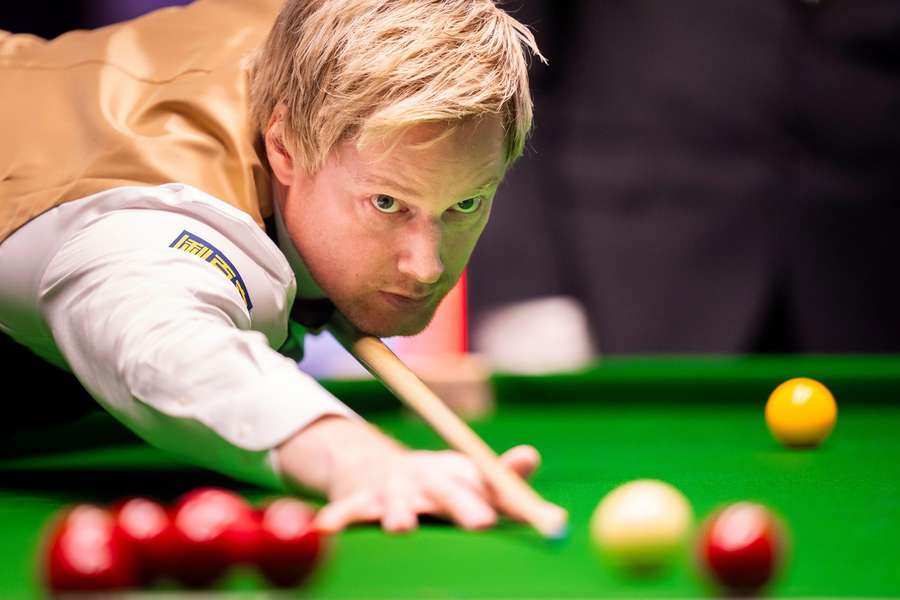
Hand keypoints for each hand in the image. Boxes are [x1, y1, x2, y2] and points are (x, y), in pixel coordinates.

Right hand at [277, 416, 541, 532]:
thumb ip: (505, 484)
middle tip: (480, 523)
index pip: (487, 487)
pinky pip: (344, 513)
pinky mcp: (356, 503)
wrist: (375, 467)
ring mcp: (389, 492)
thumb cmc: (436, 483)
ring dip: (399, 514)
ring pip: (395, 504)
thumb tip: (535, 461)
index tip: (517, 516)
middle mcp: (426, 480)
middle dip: (462, 506)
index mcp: (457, 475)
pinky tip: (328, 531)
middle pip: (448, 493)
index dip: (505, 500)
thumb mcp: (470, 479)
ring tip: (401, 527)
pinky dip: (337, 521)